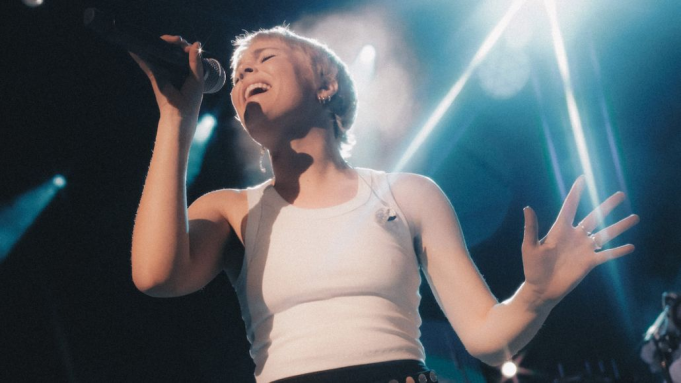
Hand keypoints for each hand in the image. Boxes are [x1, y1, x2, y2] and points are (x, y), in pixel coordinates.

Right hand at [130, 35, 203, 117]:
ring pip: (160, 54)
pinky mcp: (154, 75)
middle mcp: (175, 68)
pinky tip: (134, 49)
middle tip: (173, 40)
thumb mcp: (197, 78)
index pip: (184, 51)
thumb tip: (196, 43)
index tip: (183, 44)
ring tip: (159, 38)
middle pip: (172, 50)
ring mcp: (164, 71)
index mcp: (187, 69)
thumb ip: (195, 61)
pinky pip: (146, 64)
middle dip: (172, 41)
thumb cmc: (191, 98)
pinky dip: (139, 57)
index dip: (183, 44)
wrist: (180, 113)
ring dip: (158, 44)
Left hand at [521, 176, 638, 305]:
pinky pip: (607, 255)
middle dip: (607, 206)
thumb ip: (531, 228)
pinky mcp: (590, 262)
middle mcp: (575, 236)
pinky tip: (630, 246)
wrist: (541, 289)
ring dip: (619, 226)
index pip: (570, 207)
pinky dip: (618, 251)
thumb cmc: (532, 267)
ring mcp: (584, 249)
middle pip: (594, 217)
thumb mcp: (529, 246)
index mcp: (559, 230)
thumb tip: (527, 207)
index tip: (583, 179)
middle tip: (621, 194)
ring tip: (635, 217)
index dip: (576, 193)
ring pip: (606, 234)